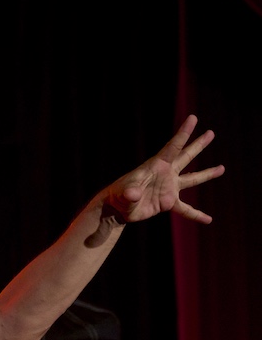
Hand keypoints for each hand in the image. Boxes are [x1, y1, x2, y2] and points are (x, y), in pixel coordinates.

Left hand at [103, 114, 223, 224]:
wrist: (117, 208)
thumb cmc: (118, 196)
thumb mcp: (123, 193)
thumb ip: (129, 193)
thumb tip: (133, 194)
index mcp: (155, 166)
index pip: (172, 147)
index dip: (183, 133)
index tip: (192, 119)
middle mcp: (165, 174)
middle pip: (185, 157)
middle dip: (197, 145)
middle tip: (211, 133)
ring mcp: (168, 188)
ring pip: (191, 179)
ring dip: (207, 174)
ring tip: (221, 168)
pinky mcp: (168, 202)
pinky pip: (185, 209)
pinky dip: (196, 215)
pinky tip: (208, 220)